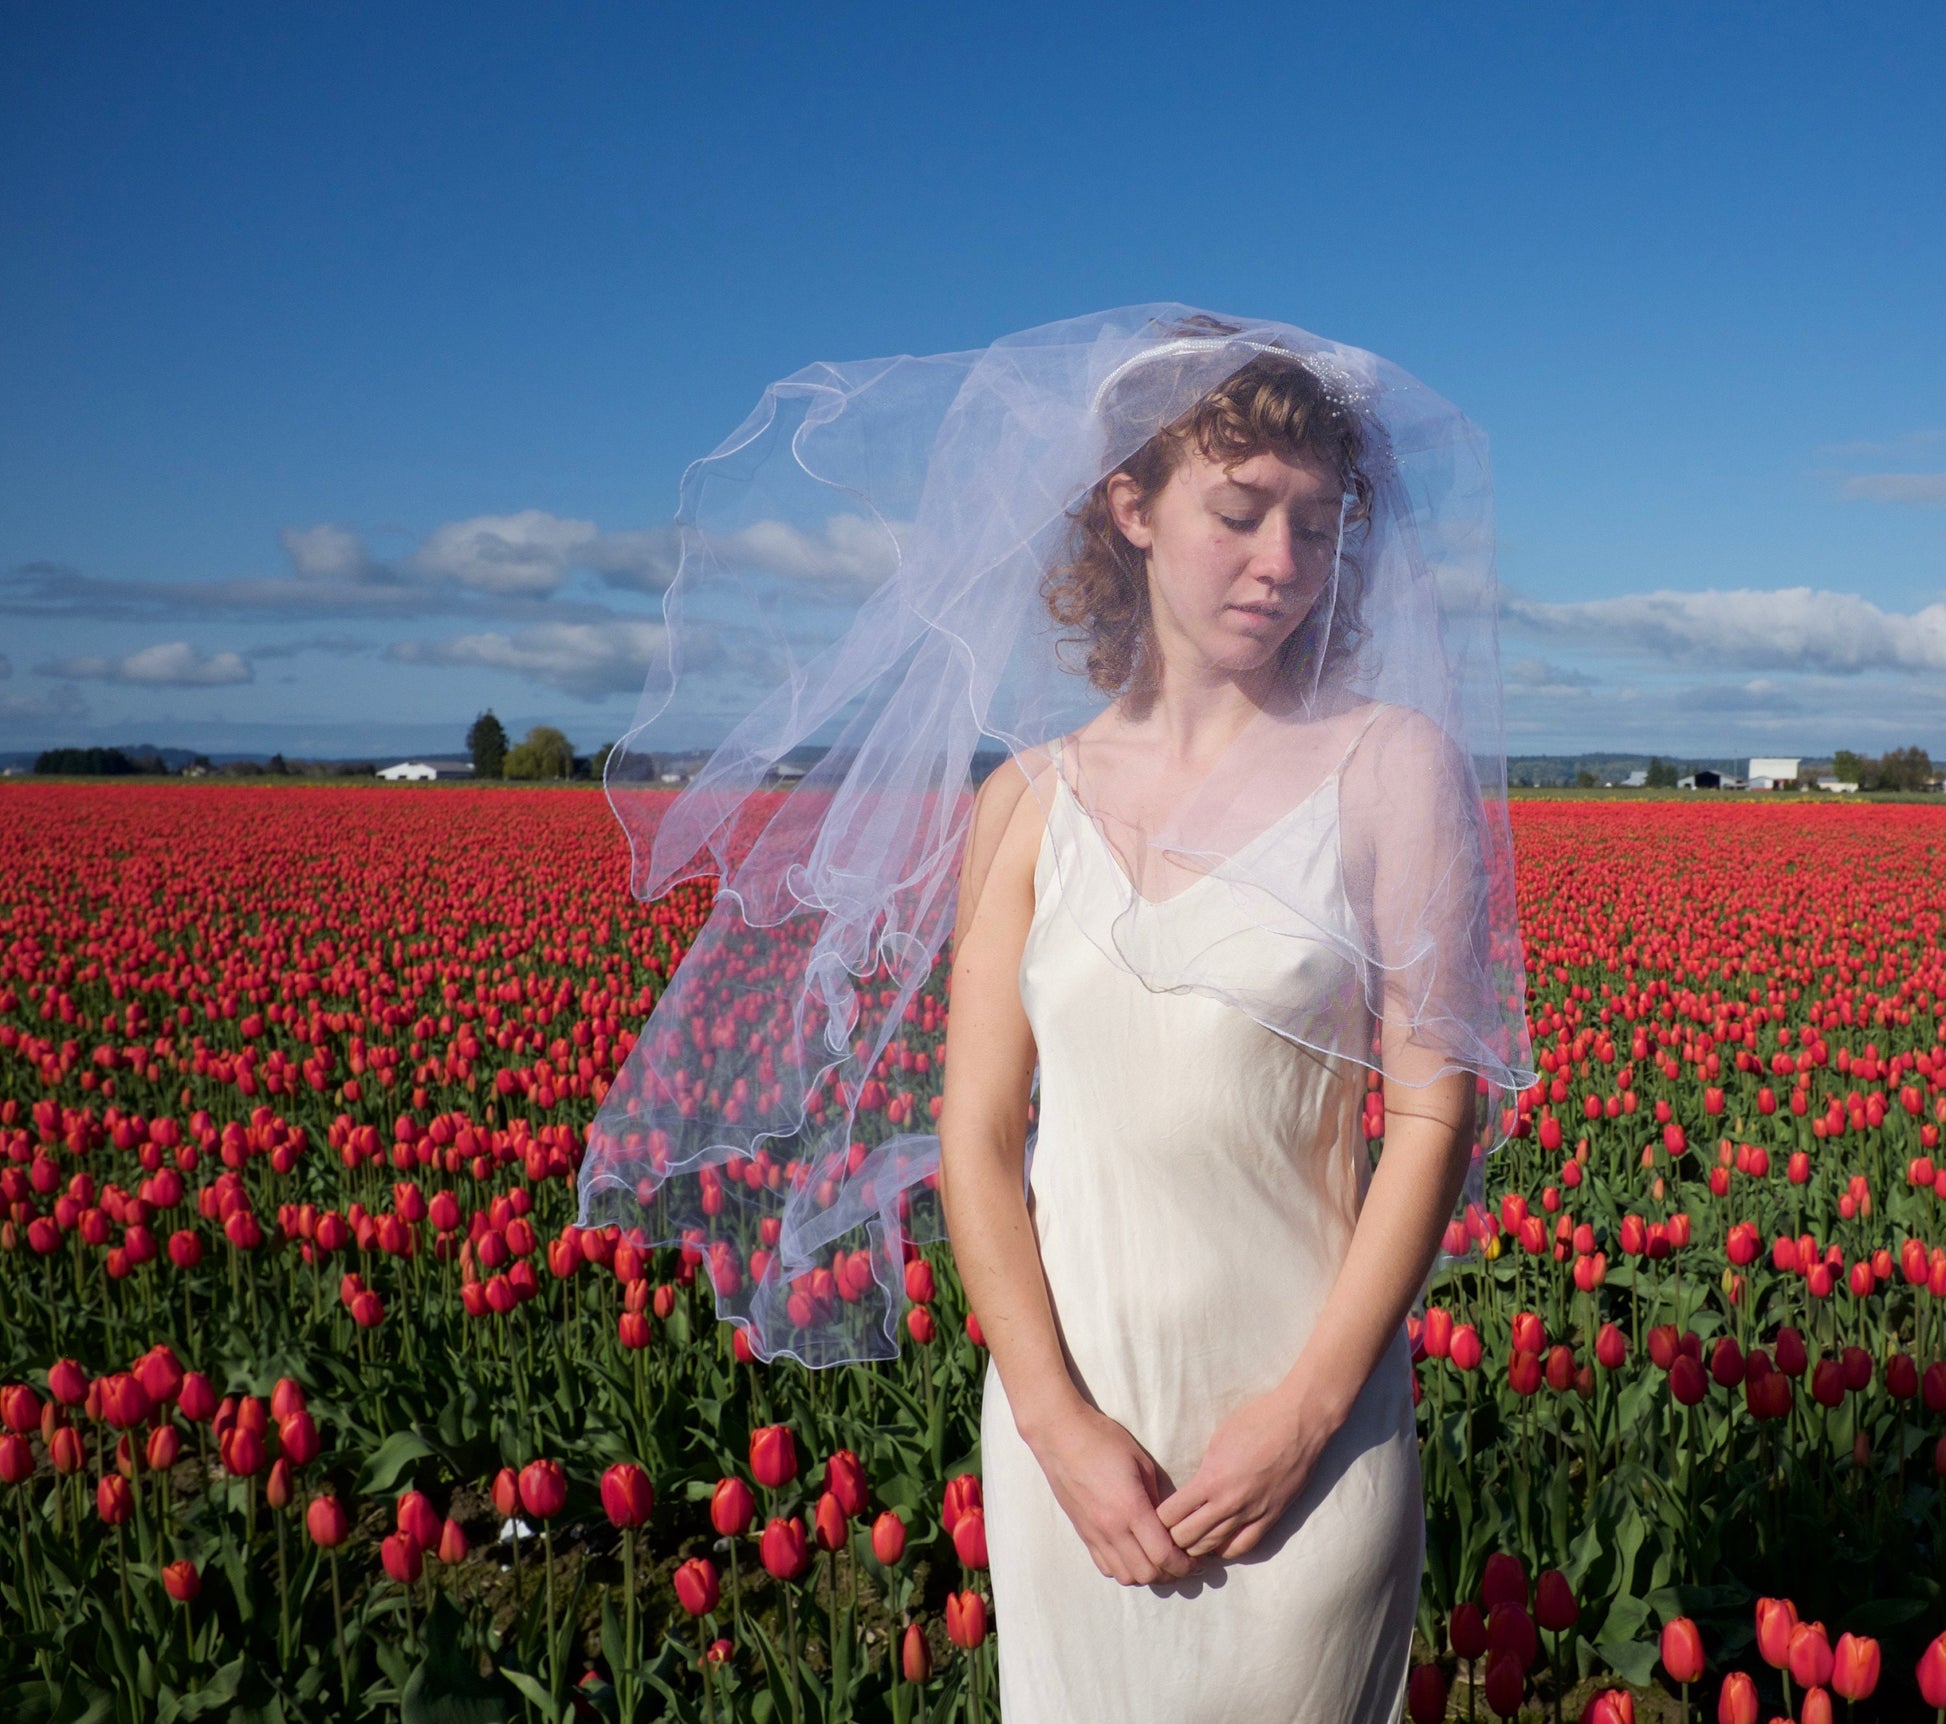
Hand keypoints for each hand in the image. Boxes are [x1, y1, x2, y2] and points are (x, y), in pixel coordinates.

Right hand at [1026, 1400, 1202, 1586]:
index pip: (1163, 1556)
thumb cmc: (1105, 1441)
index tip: (1195, 1561)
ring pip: (1124, 1576)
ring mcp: (1094, 1533)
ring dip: (1145, 1574)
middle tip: (1180, 1561)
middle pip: (1146, 1574)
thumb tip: (1168, 1524)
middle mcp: (1111, 1528)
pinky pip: (1104, 1566)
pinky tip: (1131, 1554)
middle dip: (1169, 1573)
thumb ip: (1157, 1498)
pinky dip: (1122, 1568)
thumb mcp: (1142, 1464)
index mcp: (1131, 1508)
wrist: (1061, 1435)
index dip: (1184, 1565)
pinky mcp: (1082, 1533)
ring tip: (1156, 1560)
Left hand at [1155, 1388, 1337, 1561]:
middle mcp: (1229, 1503)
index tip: (1156, 1514)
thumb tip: (1193, 1487)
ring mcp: (1252, 1514)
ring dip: (1196, 1547)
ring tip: (1187, 1543)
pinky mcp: (1271, 1518)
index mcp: (1211, 1480)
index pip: (1172, 1515)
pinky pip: (1243, 1547)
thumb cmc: (1256, 1421)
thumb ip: (1204, 1469)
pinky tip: (1217, 1547)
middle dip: (1173, 1537)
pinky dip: (1225, 1550)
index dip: (1159, 1518)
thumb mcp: (1218, 1439)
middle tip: (1168, 1532)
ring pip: (1213, 1547)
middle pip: (1188, 1538)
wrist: (1298, 1422)